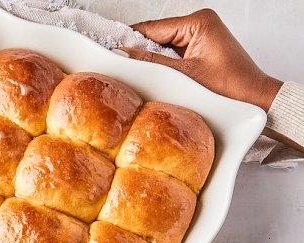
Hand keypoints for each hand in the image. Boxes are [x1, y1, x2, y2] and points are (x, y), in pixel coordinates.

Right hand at [122, 9, 281, 111]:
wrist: (253, 99)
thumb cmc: (230, 87)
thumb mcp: (184, 75)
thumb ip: (152, 64)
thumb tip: (126, 54)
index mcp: (198, 22)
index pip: (153, 28)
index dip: (130, 39)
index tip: (110, 48)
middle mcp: (199, 24)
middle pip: (156, 36)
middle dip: (139, 51)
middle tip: (119, 64)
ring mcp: (200, 37)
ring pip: (162, 46)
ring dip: (150, 60)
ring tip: (132, 72)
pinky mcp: (199, 50)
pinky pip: (172, 55)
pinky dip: (161, 65)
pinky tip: (151, 76)